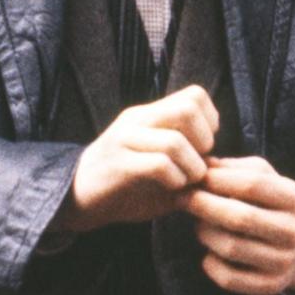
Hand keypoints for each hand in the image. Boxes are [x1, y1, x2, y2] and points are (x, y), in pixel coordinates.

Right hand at [66, 85, 218, 231]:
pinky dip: (175, 178)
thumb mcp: (159, 166)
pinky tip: (173, 188)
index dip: (210, 121)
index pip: (194, 95)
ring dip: (192, 166)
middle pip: (188, 108)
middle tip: (199, 163)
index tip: (205, 147)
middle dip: (204, 140)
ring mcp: (125, 139)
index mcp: (149, 115)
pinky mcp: (118, 164)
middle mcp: (138, 120)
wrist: (75, 199)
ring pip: (175, 140)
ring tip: (188, 181)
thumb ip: (186, 161)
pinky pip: (158, 164)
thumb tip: (219, 166)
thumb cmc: (125, 185)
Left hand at [186, 154, 294, 294]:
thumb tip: (201, 164)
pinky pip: (230, 278)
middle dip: (204, 205)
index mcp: (293, 197)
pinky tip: (209, 253)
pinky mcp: (271, 286)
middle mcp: (293, 231)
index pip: (251, 184)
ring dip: (205, 233)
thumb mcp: (263, 178)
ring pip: (231, 248)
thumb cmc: (271, 204)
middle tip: (182, 199)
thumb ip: (233, 169)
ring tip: (199, 224)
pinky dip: (211, 265)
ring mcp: (283, 261)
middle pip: (240, 217)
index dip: (217, 180)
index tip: (194, 177)